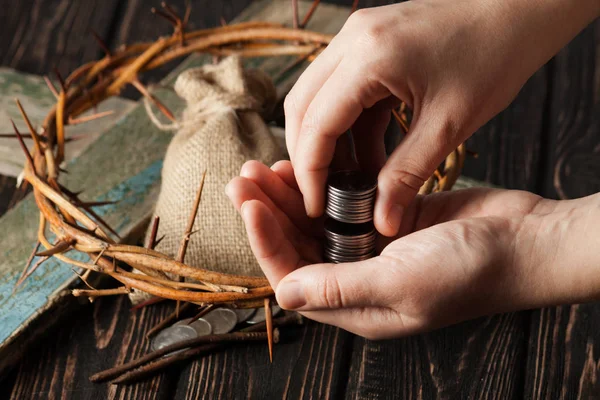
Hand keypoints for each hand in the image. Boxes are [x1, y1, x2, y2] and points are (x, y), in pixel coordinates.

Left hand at [228, 161, 599, 338]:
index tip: (250, 205)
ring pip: (315, 222)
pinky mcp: (386, 220)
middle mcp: (358, 278)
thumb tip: (284, 294)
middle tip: (242, 178)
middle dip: (268, 213)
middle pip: (298, 246)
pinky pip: (342, 203)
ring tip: (264, 168)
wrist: (523, 241)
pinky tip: (306, 165)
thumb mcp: (402, 283)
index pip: (293, 275)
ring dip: (289, 196)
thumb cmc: (471, 271)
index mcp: (356, 306)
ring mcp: (371, 247)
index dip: (266, 241)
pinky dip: (322, 186)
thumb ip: (342, 288)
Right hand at [285, 0, 598, 236]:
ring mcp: (357, 36)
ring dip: (330, 142)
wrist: (517, 10)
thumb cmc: (493, 57)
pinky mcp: (367, 42)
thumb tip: (381, 221)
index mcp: (369, 57)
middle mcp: (352, 39)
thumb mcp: (449, 125)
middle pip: (302, 106)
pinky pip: (341, 89)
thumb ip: (406, 175)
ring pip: (318, 98)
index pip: (316, 123)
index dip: (310, 171)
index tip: (316, 206)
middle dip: (310, 157)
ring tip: (355, 180)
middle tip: (326, 196)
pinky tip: (370, 154)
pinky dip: (349, 125)